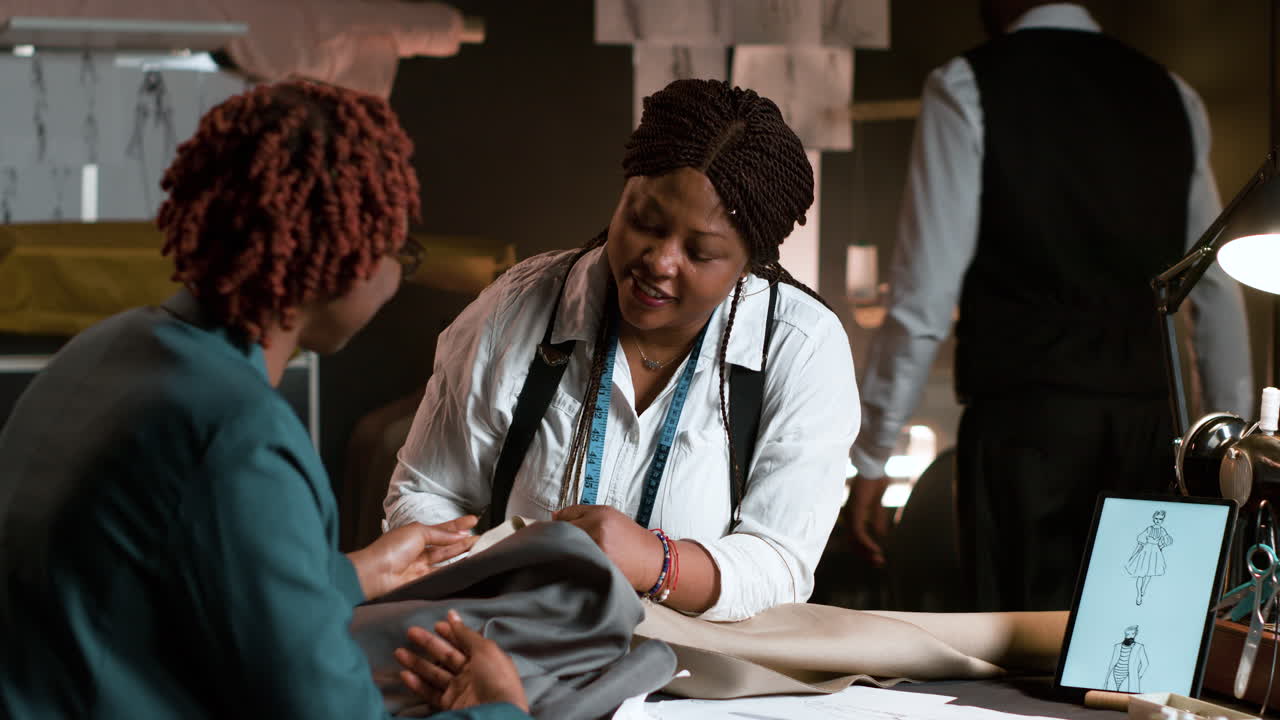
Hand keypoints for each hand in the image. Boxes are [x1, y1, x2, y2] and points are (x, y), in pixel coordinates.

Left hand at [347, 516, 477, 599]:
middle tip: (482, 537)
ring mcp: (421, 566)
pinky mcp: (423, 581)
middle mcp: (420, 549)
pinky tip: (466, 565)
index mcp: (417, 534)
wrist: (375, 573)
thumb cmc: (391, 548)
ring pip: (446, 559)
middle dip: (464, 540)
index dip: (458, 525)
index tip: (473, 520)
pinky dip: (454, 569)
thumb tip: (459, 535)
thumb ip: (440, 534)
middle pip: (447, 544)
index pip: (442, 528)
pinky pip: (442, 574)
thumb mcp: (418, 532)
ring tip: (479, 548)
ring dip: (462, 553)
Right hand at [395, 610, 528, 712]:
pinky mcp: (450, 705)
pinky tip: (405, 674)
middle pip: (446, 656)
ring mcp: (459, 690)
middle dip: (428, 643)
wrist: (496, 713)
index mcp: (484, 659)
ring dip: (416, 663)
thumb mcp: (485, 649)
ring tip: (398, 652)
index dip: (450, 632)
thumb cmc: (495, 677)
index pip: (463, 642)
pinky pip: (430, 693)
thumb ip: (466, 634)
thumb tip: (453, 615)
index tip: (436, 624)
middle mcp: (471, 674)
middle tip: (411, 632)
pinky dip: (417, 684)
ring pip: (434, 674)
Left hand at [553, 504, 662, 591]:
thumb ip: (581, 513)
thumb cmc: (631, 538)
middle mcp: (598, 530)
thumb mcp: (610, 516)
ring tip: (576, 556)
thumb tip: (553, 517)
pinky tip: (581, 567)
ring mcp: (598, 550)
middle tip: (565, 545)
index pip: (565, 516)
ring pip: (567, 550)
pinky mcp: (599, 568)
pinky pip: (575, 565)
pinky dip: (574, 566)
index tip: (555, 530)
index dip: (558, 524)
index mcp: (601, 514)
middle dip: (560, 539)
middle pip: (563, 533)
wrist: (652, 561)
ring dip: (566, 553)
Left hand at [847, 477, 891, 567]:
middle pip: (852, 541)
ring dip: (867, 551)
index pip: (855, 536)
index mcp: (852, 513)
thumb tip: (881, 533)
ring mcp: (850, 513)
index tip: (878, 556)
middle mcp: (848, 515)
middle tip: (879, 563)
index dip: (865, 547)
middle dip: (865, 554)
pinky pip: (859, 532)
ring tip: (878, 559)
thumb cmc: (875, 479)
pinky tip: (876, 549)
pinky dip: (867, 543)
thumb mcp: (878, 503)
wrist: (873, 466)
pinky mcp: (855, 510)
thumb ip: (878, 517)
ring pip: (854, 540)